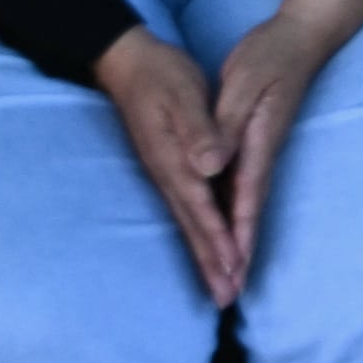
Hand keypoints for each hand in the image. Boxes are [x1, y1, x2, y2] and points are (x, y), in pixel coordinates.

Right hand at [92, 29, 242, 305]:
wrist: (128, 62)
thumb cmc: (160, 75)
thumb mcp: (182, 96)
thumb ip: (197, 132)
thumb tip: (210, 167)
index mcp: (176, 160)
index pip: (202, 209)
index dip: (219, 241)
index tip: (233, 271)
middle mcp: (169, 175)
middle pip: (194, 227)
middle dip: (212, 264)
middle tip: (227, 300)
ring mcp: (166, 174)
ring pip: (190, 223)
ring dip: (206, 256)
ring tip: (222, 286)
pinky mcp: (169, 167)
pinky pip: (187, 210)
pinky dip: (200, 234)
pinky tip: (208, 248)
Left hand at [211, 0, 362, 289]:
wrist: (302, 36)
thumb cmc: (271, 55)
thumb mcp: (242, 84)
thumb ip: (223, 125)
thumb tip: (212, 168)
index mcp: (255, 143)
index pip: (243, 198)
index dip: (235, 236)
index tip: (231, 271)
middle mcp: (259, 154)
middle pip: (246, 214)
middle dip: (237, 255)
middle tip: (228, 296)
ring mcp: (259, 152)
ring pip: (245, 207)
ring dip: (237, 244)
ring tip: (231, 279)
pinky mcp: (255, 145)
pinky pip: (243, 192)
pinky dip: (237, 220)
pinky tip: (231, 235)